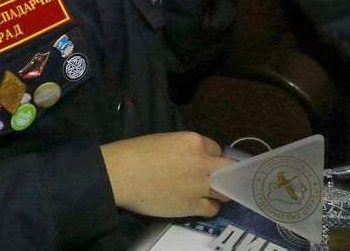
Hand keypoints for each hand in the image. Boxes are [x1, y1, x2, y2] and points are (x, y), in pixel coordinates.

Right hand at [100, 131, 232, 217]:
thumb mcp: (166, 141)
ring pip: (225, 191)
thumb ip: (184, 149)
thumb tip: (190, 159)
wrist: (121, 174)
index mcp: (193, 141)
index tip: (203, 163)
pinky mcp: (192, 205)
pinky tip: (199, 205)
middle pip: (228, 169)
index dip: (209, 157)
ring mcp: (199, 185)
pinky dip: (209, 207)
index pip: (215, 149)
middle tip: (216, 179)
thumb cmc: (136, 153)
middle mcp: (202, 162)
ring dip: (219, 192)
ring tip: (209, 194)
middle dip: (224, 174)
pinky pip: (212, 209)